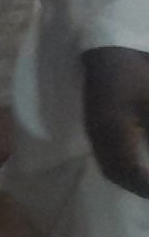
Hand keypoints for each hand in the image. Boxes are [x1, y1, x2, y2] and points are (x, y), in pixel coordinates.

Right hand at [82, 47, 148, 198]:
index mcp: (114, 131)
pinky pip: (104, 155)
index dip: (145, 185)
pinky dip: (120, 167)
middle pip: (115, 172)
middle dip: (138, 186)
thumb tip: (148, 150)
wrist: (106, 51)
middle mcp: (99, 135)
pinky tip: (136, 164)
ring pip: (108, 166)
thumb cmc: (135, 74)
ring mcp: (93, 130)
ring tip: (145, 181)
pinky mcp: (93, 124)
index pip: (130, 170)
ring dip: (128, 178)